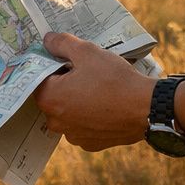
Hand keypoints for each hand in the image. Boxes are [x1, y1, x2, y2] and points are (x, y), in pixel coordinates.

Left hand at [33, 32, 152, 151]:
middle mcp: (56, 122)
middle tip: (86, 71)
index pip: (39, 78)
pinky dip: (90, 115)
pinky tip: (106, 104)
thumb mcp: (87, 52)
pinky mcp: (91, 143)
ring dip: (77, 100)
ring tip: (98, 87)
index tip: (68, 59)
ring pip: (68, 112)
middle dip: (64, 83)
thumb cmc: (114, 79)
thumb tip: (47, 40)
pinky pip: (84, 125)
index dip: (52, 66)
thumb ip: (62, 44)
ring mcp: (74, 135)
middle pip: (53, 96)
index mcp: (50, 99)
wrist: (145, 108)